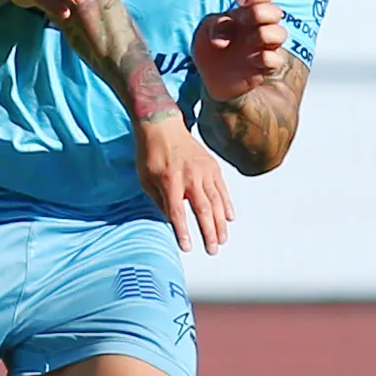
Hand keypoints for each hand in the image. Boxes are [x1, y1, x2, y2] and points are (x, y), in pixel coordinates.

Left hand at [135, 116, 233, 254]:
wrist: (162, 125)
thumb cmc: (150, 153)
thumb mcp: (146, 179)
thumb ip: (159, 201)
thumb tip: (171, 220)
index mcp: (170, 181)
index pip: (177, 212)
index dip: (183, 231)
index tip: (187, 248)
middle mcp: (190, 177)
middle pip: (203, 210)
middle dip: (208, 232)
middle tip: (212, 250)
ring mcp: (204, 171)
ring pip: (216, 201)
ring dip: (220, 224)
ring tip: (221, 240)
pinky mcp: (212, 166)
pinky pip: (222, 189)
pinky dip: (227, 204)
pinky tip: (229, 218)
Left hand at [192, 0, 287, 101]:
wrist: (208, 77)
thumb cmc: (209, 48)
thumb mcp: (205, 31)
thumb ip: (216, 25)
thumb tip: (225, 38)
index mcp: (246, 13)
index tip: (239, 2)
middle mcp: (258, 28)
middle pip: (276, 11)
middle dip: (260, 12)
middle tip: (242, 20)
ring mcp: (263, 48)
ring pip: (281, 33)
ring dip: (265, 34)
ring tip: (248, 42)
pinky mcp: (264, 68)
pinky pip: (277, 60)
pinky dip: (267, 58)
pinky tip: (253, 60)